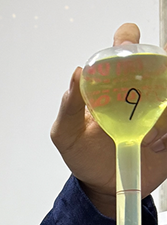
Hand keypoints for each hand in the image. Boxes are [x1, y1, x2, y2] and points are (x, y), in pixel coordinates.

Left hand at [50, 22, 166, 216]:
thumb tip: (76, 74)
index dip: (129, 37)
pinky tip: (156, 146)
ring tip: (146, 137)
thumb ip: (69, 108)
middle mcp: (141, 87)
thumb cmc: (85, 156)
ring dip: (163, 112)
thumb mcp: (67, 135)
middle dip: (159, 72)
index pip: (125, 45)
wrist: (105, 187)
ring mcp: (160, 106)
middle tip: (149, 96)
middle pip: (161, 61)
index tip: (128, 43)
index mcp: (114, 81)